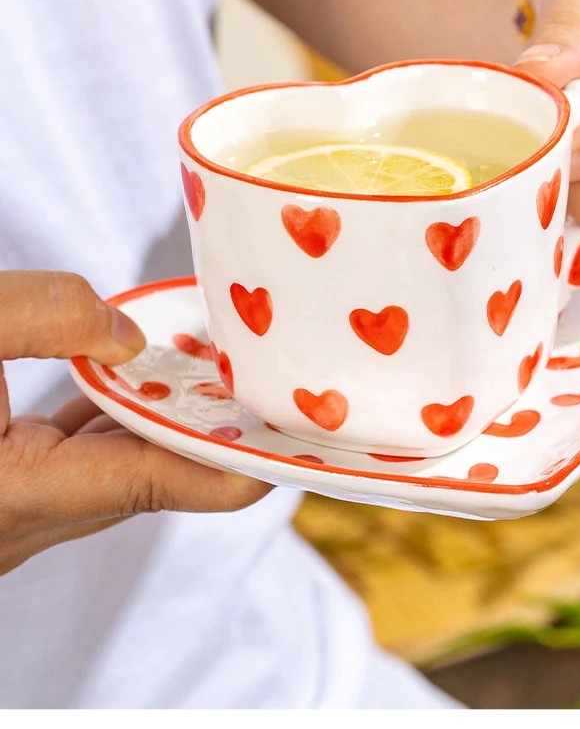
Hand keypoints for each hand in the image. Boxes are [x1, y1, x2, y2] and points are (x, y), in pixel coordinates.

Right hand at [0, 271, 270, 575]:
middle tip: (261, 377)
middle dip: (209, 426)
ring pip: (117, 469)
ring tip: (212, 367)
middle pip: (151, 475)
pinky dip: (113, 421)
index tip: (292, 435)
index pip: (160, 484)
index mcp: (19, 493)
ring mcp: (14, 513)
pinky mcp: (6, 491)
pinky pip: (80, 462)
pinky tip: (129, 376)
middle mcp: (23, 522)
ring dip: (161, 420)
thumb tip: (128, 336)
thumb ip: (47, 316)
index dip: (236, 461)